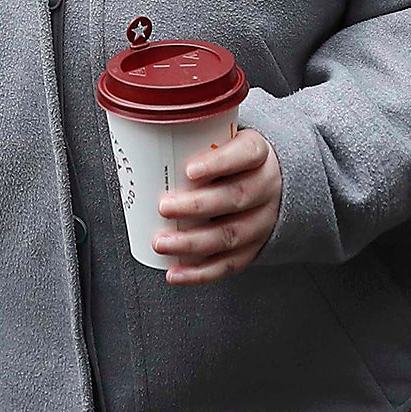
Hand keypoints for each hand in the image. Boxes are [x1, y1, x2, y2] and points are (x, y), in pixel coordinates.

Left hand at [154, 128, 281, 284]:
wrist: (268, 180)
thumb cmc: (234, 158)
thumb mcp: (225, 138)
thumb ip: (195, 139)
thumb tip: (142, 140)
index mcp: (258, 153)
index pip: (246, 154)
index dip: (219, 163)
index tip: (189, 171)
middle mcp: (265, 187)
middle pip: (236, 198)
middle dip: (196, 206)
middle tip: (164, 207)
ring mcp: (263, 220)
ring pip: (230, 235)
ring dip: (192, 243)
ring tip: (162, 242)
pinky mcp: (255, 247)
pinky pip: (229, 265)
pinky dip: (200, 273)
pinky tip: (176, 272)